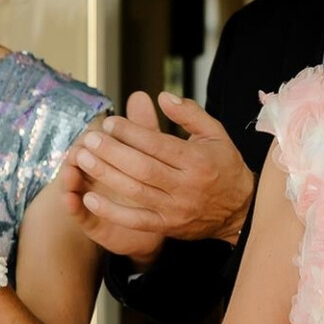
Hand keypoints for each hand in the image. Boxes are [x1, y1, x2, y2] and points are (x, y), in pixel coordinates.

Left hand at [62, 91, 255, 267]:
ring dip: (106, 175)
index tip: (111, 122)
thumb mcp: (215, 133)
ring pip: (135, 191)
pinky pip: (136, 220)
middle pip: (142, 167)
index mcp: (198, 160)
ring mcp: (176, 208)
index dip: (131, 132)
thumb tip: (162, 97)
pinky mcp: (168, 226)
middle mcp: (187, 185)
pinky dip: (111, 211)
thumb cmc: (225, 167)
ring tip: (83, 160)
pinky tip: (89, 198)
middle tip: (90, 139)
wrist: (240, 211)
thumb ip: (189, 113)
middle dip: (112, 152)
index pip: (158, 144)